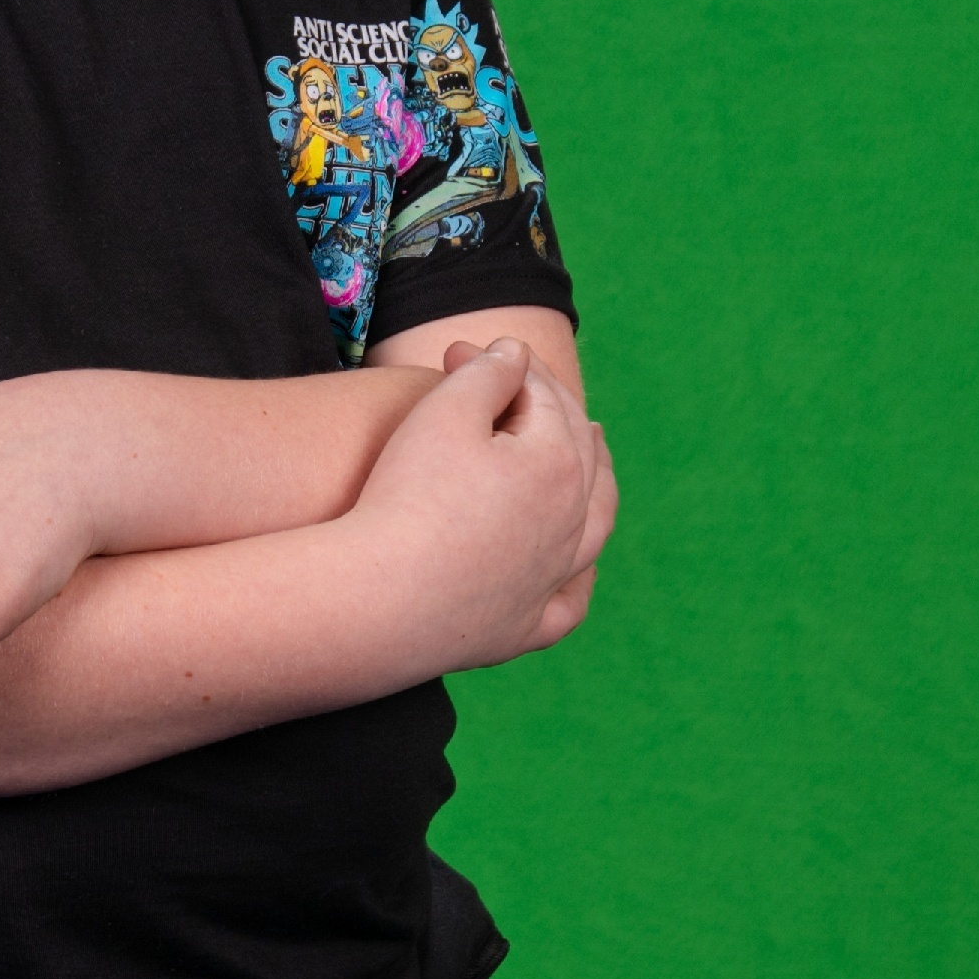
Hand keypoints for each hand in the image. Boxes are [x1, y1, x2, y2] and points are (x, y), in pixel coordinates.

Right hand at [341, 338, 616, 668]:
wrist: (381, 598)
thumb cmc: (407, 496)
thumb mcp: (443, 412)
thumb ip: (486, 372)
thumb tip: (517, 350)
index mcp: (559, 463)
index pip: (544, 400)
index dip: (507, 368)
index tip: (465, 351)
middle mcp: (573, 522)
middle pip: (578, 453)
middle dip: (555, 412)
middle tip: (532, 385)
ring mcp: (554, 579)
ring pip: (594, 526)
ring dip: (598, 484)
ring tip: (594, 457)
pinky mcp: (527, 628)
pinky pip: (569, 603)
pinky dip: (581, 580)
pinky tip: (581, 570)